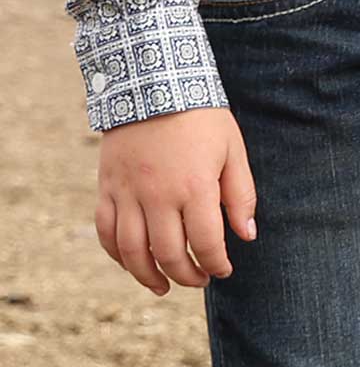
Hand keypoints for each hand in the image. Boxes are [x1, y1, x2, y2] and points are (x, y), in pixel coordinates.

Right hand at [95, 105, 256, 295]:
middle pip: (169, 254)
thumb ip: (240, 194)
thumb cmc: (201, 115)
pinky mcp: (107, 186)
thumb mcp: (232, 148)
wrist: (153, 81)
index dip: (217, 263)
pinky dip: (117, 255)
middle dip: (188, 275)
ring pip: (132, 252)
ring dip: (148, 277)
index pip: (207, 243)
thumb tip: (246, 236)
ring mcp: (128, 192)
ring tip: (164, 286)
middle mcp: (158, 195)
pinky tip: (133, 263)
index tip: (224, 269)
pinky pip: (106, 232)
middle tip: (200, 279)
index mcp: (194, 186)